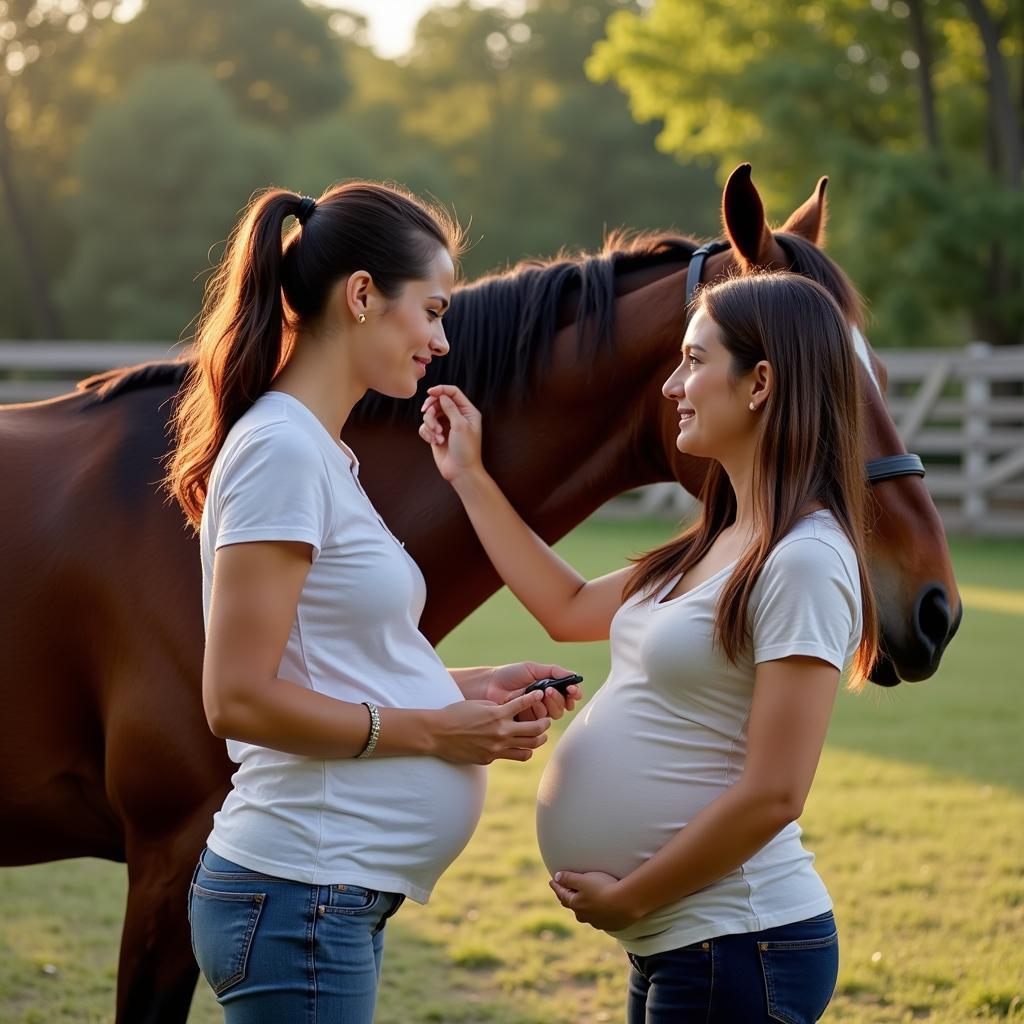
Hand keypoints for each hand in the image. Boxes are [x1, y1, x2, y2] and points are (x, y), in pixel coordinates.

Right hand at [419, 385, 483, 482]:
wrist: (461, 471)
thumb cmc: (466, 449)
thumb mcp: (460, 425)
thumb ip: (450, 408)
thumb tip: (441, 396)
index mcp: (467, 411)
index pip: (453, 393)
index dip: (441, 390)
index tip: (430, 393)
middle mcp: (457, 416)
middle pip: (438, 401)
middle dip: (431, 408)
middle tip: (426, 412)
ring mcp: (446, 426)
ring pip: (430, 414)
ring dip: (430, 424)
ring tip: (437, 436)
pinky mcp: (436, 435)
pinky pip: (425, 427)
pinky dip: (427, 433)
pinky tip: (435, 442)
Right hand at [432, 690, 550, 764]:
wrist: (438, 733)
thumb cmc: (456, 714)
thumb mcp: (479, 704)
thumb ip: (497, 708)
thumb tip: (510, 712)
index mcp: (498, 714)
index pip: (524, 704)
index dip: (535, 698)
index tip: (541, 695)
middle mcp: (501, 732)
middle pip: (535, 730)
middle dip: (545, 724)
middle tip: (546, 721)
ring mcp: (497, 747)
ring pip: (529, 748)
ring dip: (538, 740)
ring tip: (540, 736)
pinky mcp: (490, 759)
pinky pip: (512, 756)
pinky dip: (519, 750)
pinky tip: (520, 746)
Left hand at [483, 662, 582, 721]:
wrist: (489, 685)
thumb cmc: (509, 675)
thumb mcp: (532, 669)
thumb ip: (553, 671)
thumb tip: (573, 675)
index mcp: (548, 687)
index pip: (568, 694)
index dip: (574, 693)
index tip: (573, 690)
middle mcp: (544, 702)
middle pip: (563, 706)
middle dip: (559, 698)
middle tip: (549, 690)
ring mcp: (536, 713)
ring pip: (554, 715)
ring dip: (550, 704)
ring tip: (540, 694)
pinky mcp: (527, 724)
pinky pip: (540, 723)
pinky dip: (538, 712)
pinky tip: (531, 705)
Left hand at [549, 870, 638, 930]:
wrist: (627, 903)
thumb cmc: (603, 888)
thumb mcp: (583, 879)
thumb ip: (569, 878)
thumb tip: (557, 877)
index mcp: (576, 905)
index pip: (563, 894)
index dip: (557, 886)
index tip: (552, 881)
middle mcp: (584, 916)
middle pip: (573, 905)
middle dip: (567, 897)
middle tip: (564, 891)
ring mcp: (598, 922)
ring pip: (586, 913)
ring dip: (583, 907)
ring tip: (582, 901)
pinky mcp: (610, 925)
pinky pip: (600, 917)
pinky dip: (597, 911)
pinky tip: (600, 909)